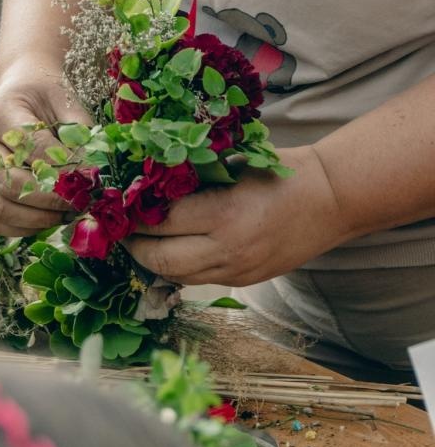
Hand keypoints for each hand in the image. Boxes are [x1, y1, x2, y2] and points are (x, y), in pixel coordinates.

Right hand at [0, 65, 90, 236]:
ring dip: (38, 218)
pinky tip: (50, 218)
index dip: (62, 165)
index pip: (30, 146)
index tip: (90, 176)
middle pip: (10, 181)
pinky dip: (25, 228)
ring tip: (68, 212)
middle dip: (51, 197)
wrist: (19, 92)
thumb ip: (78, 130)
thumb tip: (93, 170)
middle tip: (81, 200)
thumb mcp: (64, 99)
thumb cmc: (44, 95)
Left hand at [126, 146, 350, 286]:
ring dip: (152, 261)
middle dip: (133, 246)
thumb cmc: (281, 172)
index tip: (115, 206)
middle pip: (161, 259)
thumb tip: (149, 180)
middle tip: (119, 229)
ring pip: (177, 276)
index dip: (132, 216)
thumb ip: (196, 177)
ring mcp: (237, 271)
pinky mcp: (245, 281)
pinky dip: (178, 267)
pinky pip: (199, 280)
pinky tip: (170, 249)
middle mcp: (227, 249)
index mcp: (224, 213)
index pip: (161, 221)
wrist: (330, 200)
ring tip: (139, 240)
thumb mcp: (234, 165)